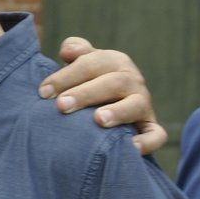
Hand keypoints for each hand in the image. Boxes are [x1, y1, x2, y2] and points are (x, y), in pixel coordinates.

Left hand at [39, 36, 166, 155]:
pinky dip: (147, 141)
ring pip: (136, 105)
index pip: (90, 64)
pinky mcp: (150, 127)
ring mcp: (143, 104)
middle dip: (86, 93)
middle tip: (62, 106)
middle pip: (112, 82)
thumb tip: (69, 52)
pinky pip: (156, 135)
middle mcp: (132, 80)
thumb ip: (75, 51)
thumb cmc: (88, 82)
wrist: (111, 105)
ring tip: (98, 120)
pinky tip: (130, 148)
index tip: (43, 92)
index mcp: (114, 62)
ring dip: (118, 112)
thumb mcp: (83, 63)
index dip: (66, 76)